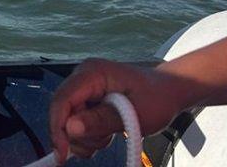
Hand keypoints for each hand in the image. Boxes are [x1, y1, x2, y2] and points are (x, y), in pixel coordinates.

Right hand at [49, 59, 185, 162]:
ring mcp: (84, 89)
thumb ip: (101, 120)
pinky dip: (88, 136)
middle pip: (63, 113)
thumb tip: (70, 127)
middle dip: (79, 135)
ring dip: (87, 138)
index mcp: (92, 73)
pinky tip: (105, 134)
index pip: (62, 99)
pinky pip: (75, 124)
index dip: (58, 127)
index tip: (63, 154)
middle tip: (106, 141)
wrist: (168, 91)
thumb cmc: (157, 97)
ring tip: (110, 135)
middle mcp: (83, 77)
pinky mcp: (86, 100)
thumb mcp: (134, 113)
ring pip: (68, 122)